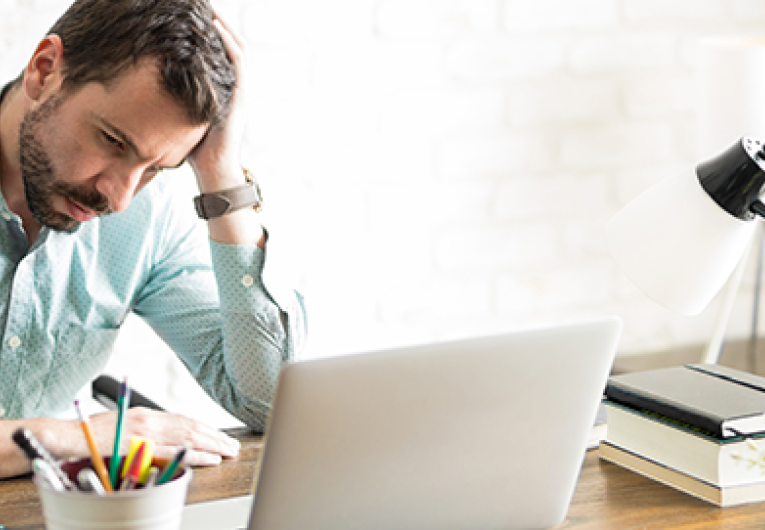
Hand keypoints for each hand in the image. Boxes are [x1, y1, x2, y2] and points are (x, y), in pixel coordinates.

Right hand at [88, 407, 239, 465]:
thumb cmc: (89, 435)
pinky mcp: (141, 446)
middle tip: (232, 444)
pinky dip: (196, 454)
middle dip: (215, 436)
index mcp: (147, 414)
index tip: (219, 435)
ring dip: (212, 444)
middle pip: (192, 426)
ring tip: (229, 451)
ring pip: (189, 436)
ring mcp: (146, 431)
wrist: (65, 437)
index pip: (184, 420)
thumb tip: (160, 441)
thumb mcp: (121, 427)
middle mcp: (150, 419)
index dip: (205, 427)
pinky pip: (175, 451)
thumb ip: (142, 432)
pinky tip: (210, 458)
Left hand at [188, 10, 248, 190]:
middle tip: (200, 2)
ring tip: (208, 7)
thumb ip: (173, 95)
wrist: (213, 169)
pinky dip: (227, 41)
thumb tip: (143, 79)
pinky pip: (238, 61)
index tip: (189, 13)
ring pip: (237, 46)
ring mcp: (239, 89)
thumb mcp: (180, 113)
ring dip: (223, 24)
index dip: (207, 30)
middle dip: (216, 20)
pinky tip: (214, 26)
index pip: (217, 50)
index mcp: (222, 87)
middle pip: (230, 42)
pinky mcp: (241, 95)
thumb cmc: (194, 147)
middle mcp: (233, 85)